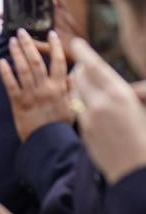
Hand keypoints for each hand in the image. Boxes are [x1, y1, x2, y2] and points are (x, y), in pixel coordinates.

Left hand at [0, 30, 71, 141]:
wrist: (48, 142)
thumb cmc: (60, 126)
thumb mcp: (72, 106)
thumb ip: (71, 90)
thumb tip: (73, 75)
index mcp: (60, 88)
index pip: (58, 62)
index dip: (55, 47)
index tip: (51, 34)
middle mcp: (45, 88)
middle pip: (36, 61)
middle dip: (28, 44)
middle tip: (21, 32)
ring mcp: (31, 94)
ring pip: (23, 69)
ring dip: (16, 53)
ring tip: (11, 41)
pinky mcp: (18, 103)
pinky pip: (10, 84)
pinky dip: (6, 72)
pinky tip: (1, 62)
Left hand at [71, 38, 145, 183]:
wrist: (135, 170)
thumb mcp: (143, 110)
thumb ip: (135, 94)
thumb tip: (133, 88)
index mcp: (120, 94)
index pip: (95, 67)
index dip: (83, 53)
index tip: (74, 42)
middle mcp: (101, 103)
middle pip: (80, 77)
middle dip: (79, 68)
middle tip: (81, 63)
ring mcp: (89, 117)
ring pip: (76, 92)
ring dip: (77, 84)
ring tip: (83, 81)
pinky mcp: (84, 129)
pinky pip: (79, 109)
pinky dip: (81, 102)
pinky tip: (88, 103)